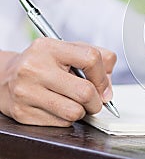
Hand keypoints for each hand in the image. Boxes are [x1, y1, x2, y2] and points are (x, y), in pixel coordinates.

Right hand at [0, 38, 116, 126]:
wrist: (5, 77)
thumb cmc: (43, 63)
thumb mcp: (68, 50)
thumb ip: (97, 59)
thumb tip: (108, 88)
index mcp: (49, 47)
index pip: (91, 59)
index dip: (103, 77)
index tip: (103, 86)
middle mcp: (35, 68)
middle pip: (85, 92)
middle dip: (96, 101)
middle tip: (94, 100)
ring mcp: (27, 92)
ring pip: (74, 112)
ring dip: (82, 111)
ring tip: (75, 102)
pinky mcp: (23, 113)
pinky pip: (61, 123)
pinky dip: (66, 119)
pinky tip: (59, 107)